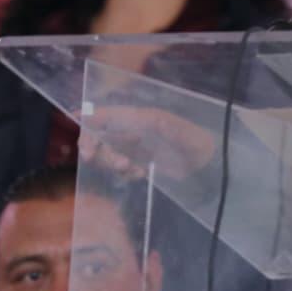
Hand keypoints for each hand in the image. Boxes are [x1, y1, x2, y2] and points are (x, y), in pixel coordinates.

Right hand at [79, 105, 216, 179]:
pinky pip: (121, 168)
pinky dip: (125, 173)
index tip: (82, 139)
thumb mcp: (183, 133)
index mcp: (140, 118)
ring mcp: (134, 147)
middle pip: (101, 137)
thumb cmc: (197, 142)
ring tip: (134, 169)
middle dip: (98, 149)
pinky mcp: (138, 161)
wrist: (208, 164)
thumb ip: (166, 126)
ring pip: (108, 154)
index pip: (107, 116)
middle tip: (102, 160)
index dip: (90, 122)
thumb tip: (148, 117)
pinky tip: (141, 174)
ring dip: (114, 163)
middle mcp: (133, 130)